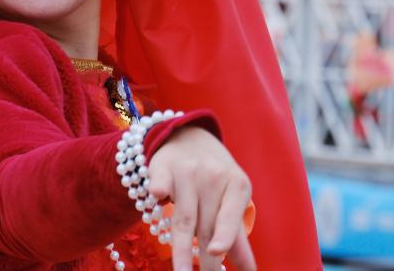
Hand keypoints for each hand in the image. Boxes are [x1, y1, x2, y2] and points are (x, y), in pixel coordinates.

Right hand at [147, 126, 255, 270]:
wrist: (187, 135)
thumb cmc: (214, 175)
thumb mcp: (231, 196)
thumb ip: (235, 233)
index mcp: (236, 184)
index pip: (230, 214)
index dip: (224, 233)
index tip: (217, 251)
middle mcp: (212, 177)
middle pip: (205, 225)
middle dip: (204, 260)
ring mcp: (186, 171)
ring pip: (182, 216)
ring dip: (180, 248)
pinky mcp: (161, 168)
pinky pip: (159, 181)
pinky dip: (158, 188)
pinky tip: (158, 195)